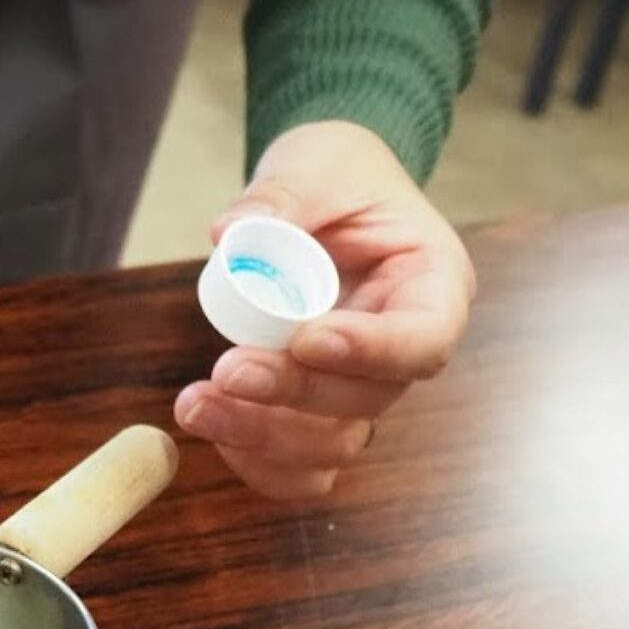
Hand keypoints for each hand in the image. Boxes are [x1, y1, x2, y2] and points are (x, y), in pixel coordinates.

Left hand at [174, 120, 473, 498]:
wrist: (323, 196)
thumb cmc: (335, 176)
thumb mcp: (314, 164)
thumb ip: (280, 198)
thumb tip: (230, 234)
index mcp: (433, 285)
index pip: (424, 338)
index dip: (371, 351)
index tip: (307, 340)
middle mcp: (406, 348)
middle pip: (368, 398)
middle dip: (294, 393)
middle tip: (227, 370)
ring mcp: (363, 386)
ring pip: (333, 443)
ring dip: (263, 435)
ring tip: (196, 405)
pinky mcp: (320, 411)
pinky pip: (301, 464)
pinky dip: (257, 461)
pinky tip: (211, 424)